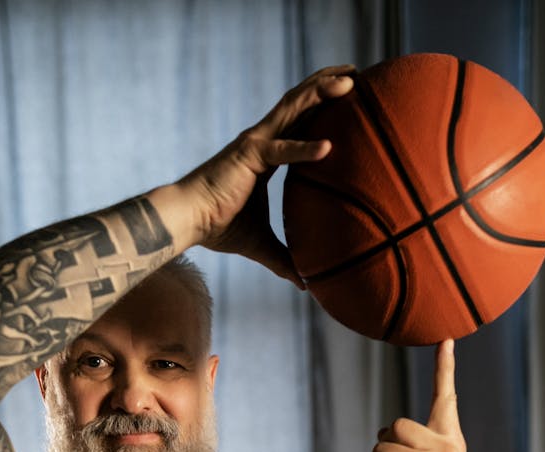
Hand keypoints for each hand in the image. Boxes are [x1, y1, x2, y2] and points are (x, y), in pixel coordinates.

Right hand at [177, 66, 354, 284]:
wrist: (187, 222)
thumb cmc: (217, 229)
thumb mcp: (261, 246)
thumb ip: (285, 260)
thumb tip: (305, 284)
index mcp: (265, 154)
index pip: (299, 122)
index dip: (321, 105)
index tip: (347, 96)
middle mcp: (262, 140)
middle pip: (300, 103)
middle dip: (327, 84)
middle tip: (357, 74)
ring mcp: (255, 143)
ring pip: (293, 109)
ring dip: (321, 93)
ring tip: (351, 83)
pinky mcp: (247, 155)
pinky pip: (281, 150)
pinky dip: (304, 149)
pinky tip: (328, 148)